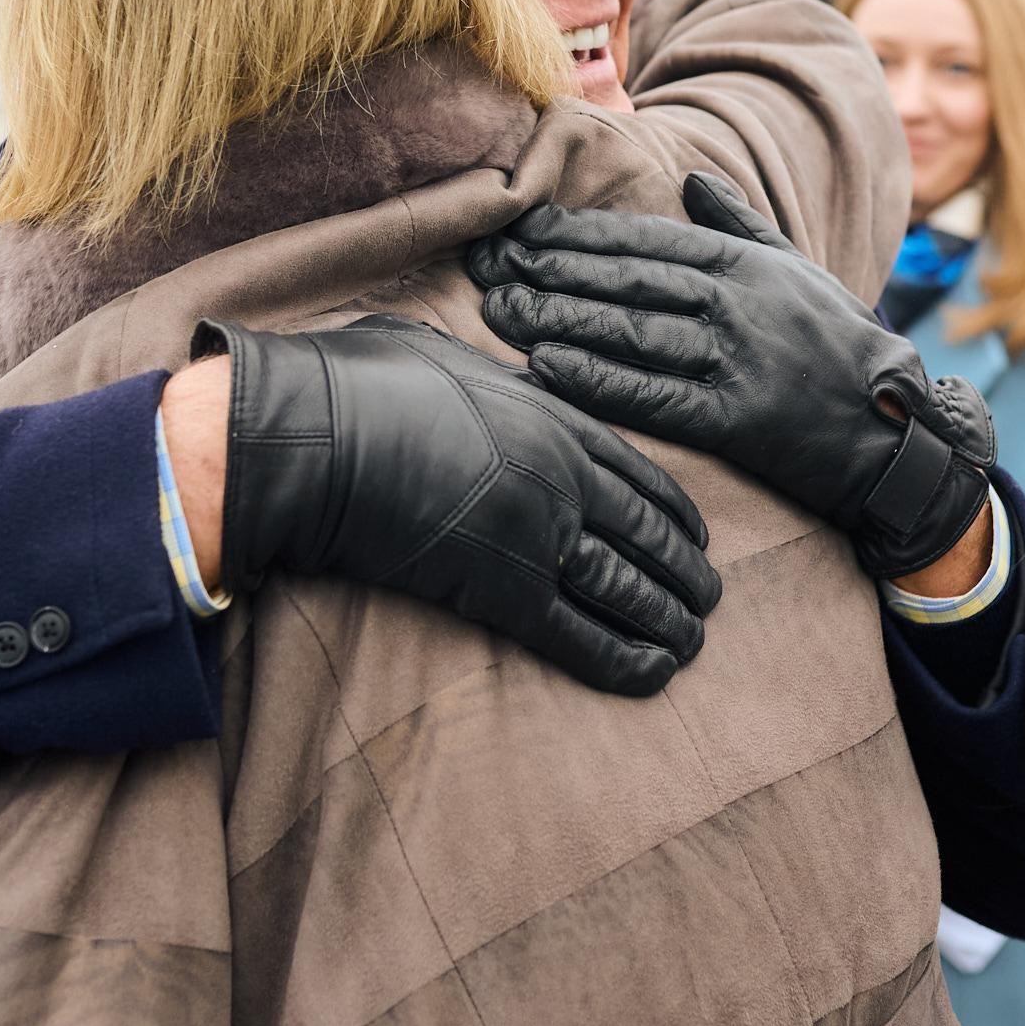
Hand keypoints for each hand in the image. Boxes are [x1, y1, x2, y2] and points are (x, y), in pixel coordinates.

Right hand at [195, 315, 720, 696]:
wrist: (317, 437)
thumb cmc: (361, 382)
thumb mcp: (441, 351)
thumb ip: (482, 369)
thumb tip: (481, 364)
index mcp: (551, 417)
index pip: (637, 472)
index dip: (674, 511)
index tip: (697, 536)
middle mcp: (561, 476)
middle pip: (646, 533)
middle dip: (685, 571)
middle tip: (707, 600)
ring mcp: (538, 534)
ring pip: (626, 587)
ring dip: (665, 621)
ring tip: (691, 644)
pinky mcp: (503, 591)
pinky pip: (579, 635)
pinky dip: (622, 659)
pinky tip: (653, 674)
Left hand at [470, 173, 996, 581]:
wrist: (890, 429)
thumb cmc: (835, 344)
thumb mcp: (793, 270)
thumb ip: (738, 223)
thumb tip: (695, 176)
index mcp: (741, 265)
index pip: (643, 241)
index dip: (576, 234)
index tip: (520, 227)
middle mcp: (733, 306)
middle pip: (624, 281)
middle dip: (550, 269)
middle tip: (488, 264)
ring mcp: (731, 361)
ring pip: (629, 332)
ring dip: (559, 319)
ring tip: (502, 310)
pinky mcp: (731, 419)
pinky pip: (650, 395)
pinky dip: (596, 381)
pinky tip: (548, 368)